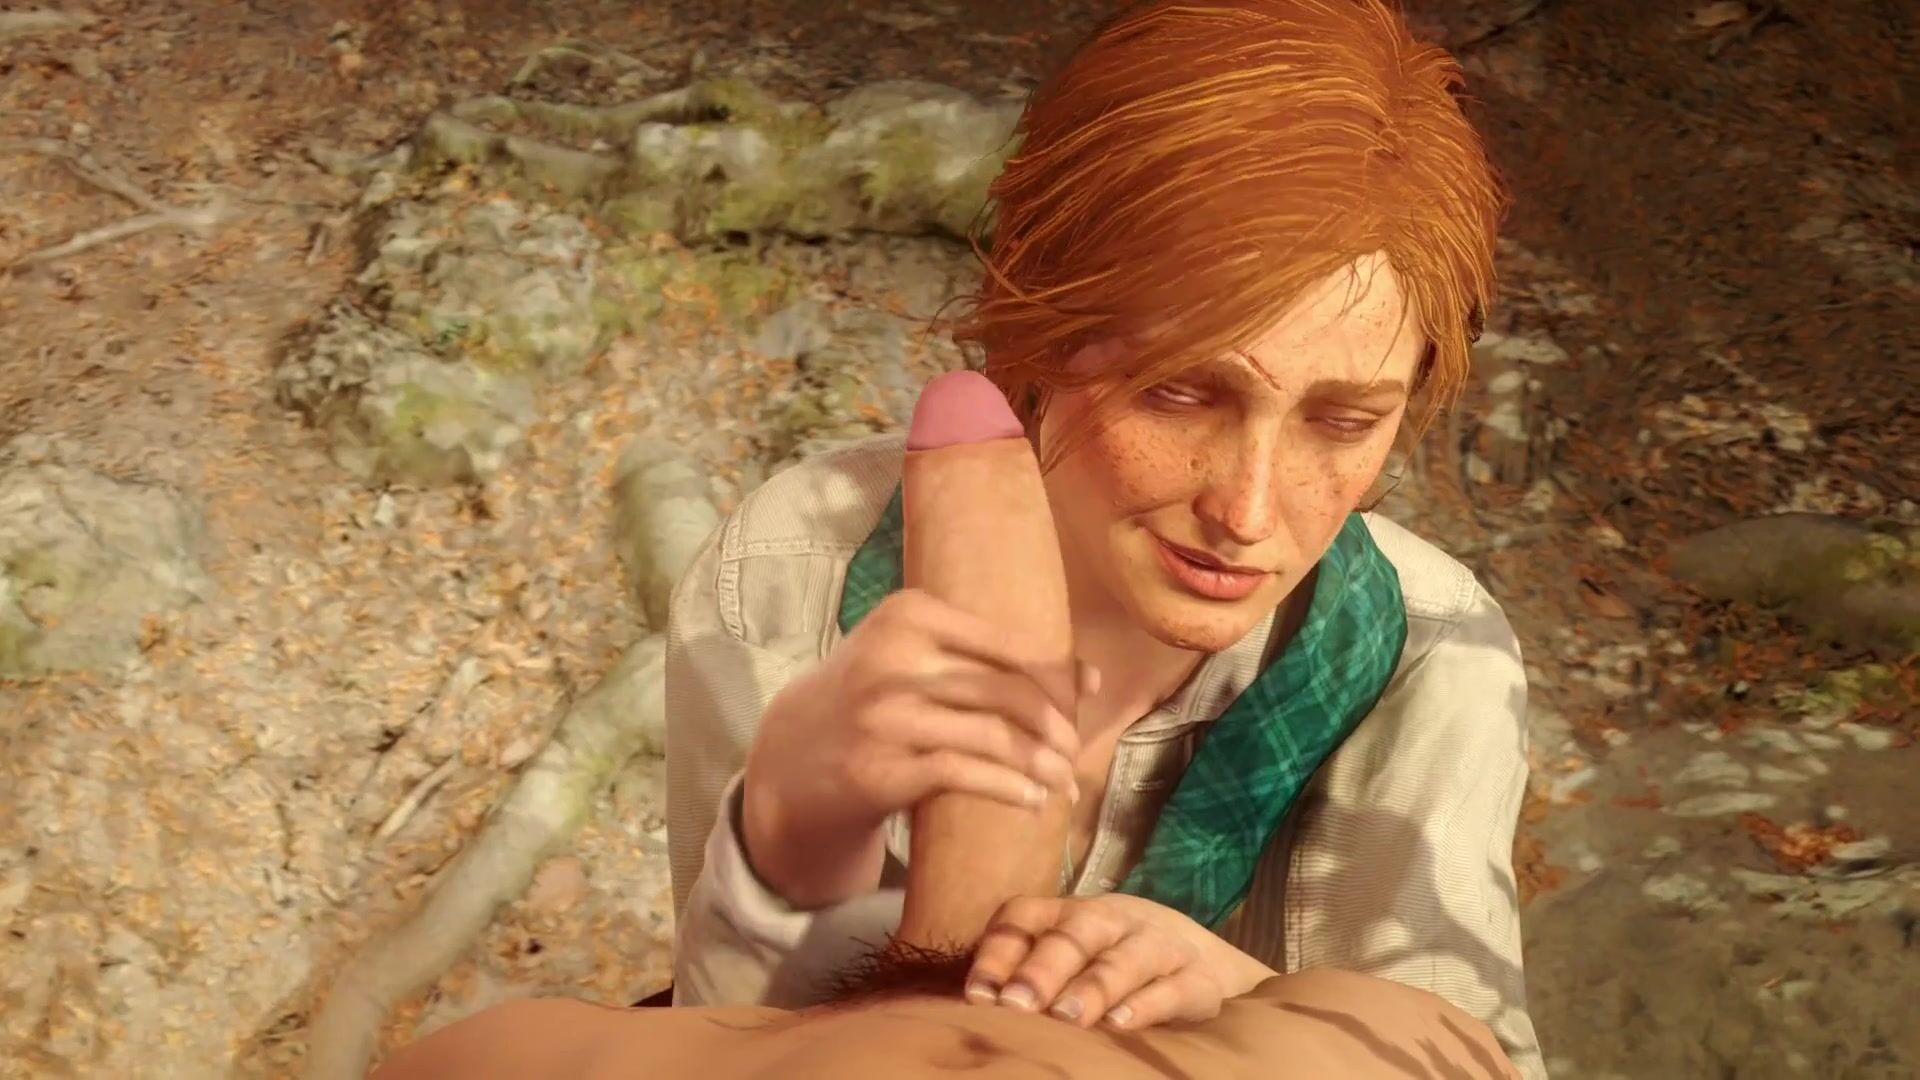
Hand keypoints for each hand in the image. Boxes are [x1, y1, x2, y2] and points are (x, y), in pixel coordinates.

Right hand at [741, 589, 1091, 906]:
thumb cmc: (875, 697)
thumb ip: (992, 659)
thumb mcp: (916, 657)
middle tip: (1075, 751)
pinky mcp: (881, 767)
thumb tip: (1090, 678)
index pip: (1008, 646)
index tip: (1085, 700)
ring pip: (993, 737)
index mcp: (909, 614)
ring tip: (1064, 783)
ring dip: (1043, 765)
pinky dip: (1010, 789)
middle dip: (1056, 727)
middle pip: (1007, 692)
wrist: (793, 755)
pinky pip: (966, 775)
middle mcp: (893, 659)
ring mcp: (884, 715)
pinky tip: (1032, 801)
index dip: (1056, 677)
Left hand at [963, 894, 1262, 1030]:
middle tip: (1016, 1005)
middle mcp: (1112, 921)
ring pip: (1123, 961)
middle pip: (1074, 935)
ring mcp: (1158, 945)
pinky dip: (1148, 1005)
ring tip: (1067, 1017)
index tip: (977, 994)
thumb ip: (1028, 971)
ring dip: (1093, 987)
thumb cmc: (1112, 959)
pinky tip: (1122, 1023)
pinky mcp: (1198, 978)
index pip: (1025, 915)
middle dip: (1042, 969)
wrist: (1202, 957)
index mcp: (1070, 913)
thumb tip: (975, 1006)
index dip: (998, 951)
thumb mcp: (1072, 954)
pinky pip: (1174, 989)